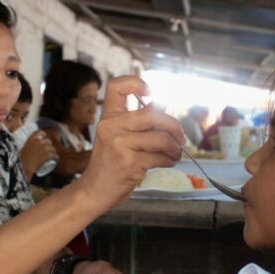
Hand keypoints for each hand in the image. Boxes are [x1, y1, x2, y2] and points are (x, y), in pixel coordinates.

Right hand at [20, 131, 57, 179]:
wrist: (23, 168)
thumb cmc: (19, 160)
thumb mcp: (19, 149)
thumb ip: (20, 145)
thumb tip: (15, 144)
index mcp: (31, 139)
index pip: (40, 132)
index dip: (44, 134)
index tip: (44, 138)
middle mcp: (38, 142)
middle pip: (48, 141)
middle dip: (49, 145)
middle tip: (47, 151)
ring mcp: (43, 148)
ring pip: (52, 148)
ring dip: (53, 152)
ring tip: (51, 156)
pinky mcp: (47, 155)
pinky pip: (54, 155)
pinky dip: (56, 157)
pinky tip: (56, 159)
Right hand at [76, 76, 183, 209]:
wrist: (94, 190)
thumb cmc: (109, 163)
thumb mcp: (115, 137)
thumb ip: (136, 123)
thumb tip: (167, 108)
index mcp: (108, 117)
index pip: (116, 86)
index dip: (136, 83)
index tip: (151, 94)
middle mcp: (112, 126)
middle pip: (153, 114)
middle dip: (174, 126)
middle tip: (180, 137)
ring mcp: (120, 144)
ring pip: (161, 138)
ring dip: (175, 147)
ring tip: (175, 153)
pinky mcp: (130, 162)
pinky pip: (160, 157)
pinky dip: (170, 160)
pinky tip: (168, 162)